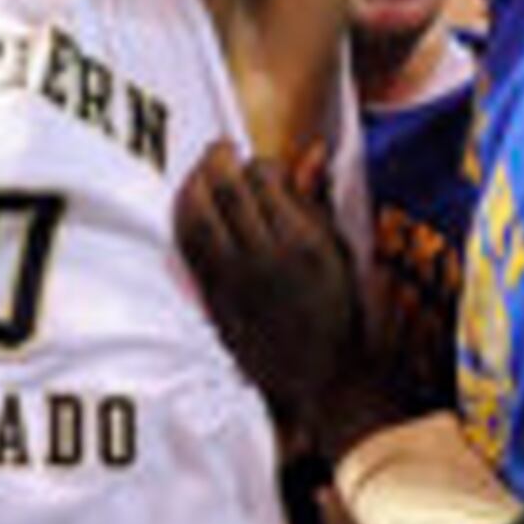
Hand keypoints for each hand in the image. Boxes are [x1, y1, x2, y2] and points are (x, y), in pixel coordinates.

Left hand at [172, 142, 356, 445]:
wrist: (320, 375)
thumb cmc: (337, 310)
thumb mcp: (340, 252)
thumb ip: (318, 202)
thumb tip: (312, 152)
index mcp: (304, 243)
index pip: (267, 179)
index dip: (260, 163)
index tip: (264, 166)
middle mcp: (265, 257)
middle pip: (227, 190)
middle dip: (218, 159)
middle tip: (220, 148)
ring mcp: (234, 277)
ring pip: (198, 214)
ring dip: (194, 182)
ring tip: (201, 170)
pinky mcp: (213, 295)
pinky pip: (187, 245)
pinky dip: (183, 216)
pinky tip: (189, 204)